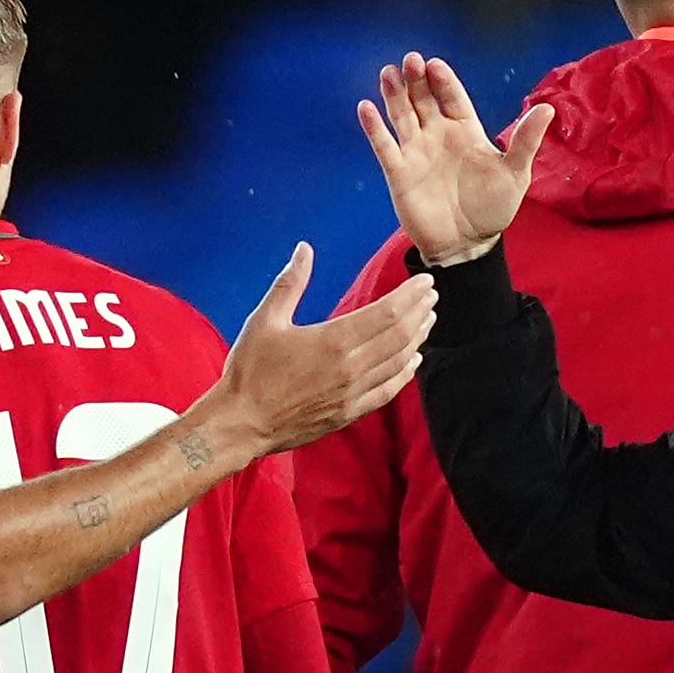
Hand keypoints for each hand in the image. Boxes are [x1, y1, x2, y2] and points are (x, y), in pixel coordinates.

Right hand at [207, 243, 433, 458]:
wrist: (242, 423)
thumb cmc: (249, 370)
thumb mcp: (265, 320)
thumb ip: (290, 283)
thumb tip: (304, 249)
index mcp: (333, 340)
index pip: (388, 313)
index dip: (411, 295)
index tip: (424, 281)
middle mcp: (351, 368)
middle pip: (400, 335)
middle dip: (420, 312)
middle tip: (431, 296)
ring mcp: (353, 393)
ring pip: (399, 362)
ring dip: (417, 339)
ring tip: (427, 320)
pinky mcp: (350, 413)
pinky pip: (387, 390)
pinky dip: (405, 373)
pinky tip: (412, 360)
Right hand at [356, 55, 550, 266]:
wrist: (468, 244)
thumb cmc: (493, 208)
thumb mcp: (515, 174)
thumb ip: (525, 141)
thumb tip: (547, 108)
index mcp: (466, 130)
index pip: (453, 97)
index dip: (443, 81)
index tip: (435, 65)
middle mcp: (438, 135)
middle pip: (424, 99)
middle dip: (417, 80)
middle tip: (411, 60)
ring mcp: (417, 151)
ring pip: (402, 116)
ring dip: (394, 95)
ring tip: (389, 73)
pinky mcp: (399, 172)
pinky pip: (384, 146)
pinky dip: (374, 128)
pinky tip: (366, 108)